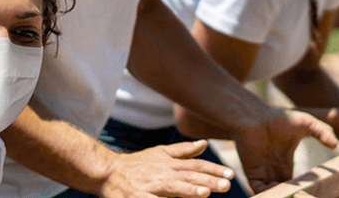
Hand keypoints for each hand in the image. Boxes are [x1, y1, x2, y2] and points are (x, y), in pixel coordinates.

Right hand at [99, 140, 235, 197]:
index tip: (231, 174)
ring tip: (206, 193)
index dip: (214, 170)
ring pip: (173, 187)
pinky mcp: (139, 197)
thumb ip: (183, 151)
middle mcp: (163, 173)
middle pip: (189, 176)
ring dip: (189, 190)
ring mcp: (151, 185)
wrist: (108, 172)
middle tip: (227, 184)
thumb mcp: (160, 153)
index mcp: (170, 163)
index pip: (196, 166)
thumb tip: (204, 144)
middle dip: (209, 181)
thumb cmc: (137, 165)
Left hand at [231, 108, 338, 192]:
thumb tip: (335, 144)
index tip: (314, 191)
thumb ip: (322, 131)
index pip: (296, 182)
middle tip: (302, 196)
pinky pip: (259, 191)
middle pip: (284, 191)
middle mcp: (274, 169)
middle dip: (292, 195)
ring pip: (273, 193)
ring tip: (290, 196)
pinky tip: (276, 195)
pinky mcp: (253, 173)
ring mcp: (263, 172)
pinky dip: (266, 196)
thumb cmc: (279, 117)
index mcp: (286, 162)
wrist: (254, 116)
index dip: (303, 189)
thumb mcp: (306, 123)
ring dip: (281, 196)